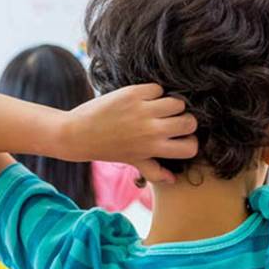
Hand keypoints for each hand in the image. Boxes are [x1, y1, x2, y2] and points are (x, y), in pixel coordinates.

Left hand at [59, 84, 197, 182]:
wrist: (77, 133)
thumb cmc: (106, 148)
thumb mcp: (132, 162)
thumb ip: (154, 171)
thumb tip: (173, 179)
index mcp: (153, 149)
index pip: (190, 147)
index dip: (189, 141)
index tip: (181, 137)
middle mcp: (151, 130)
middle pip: (189, 122)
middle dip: (184, 120)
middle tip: (172, 120)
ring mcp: (143, 110)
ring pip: (177, 102)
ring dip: (171, 104)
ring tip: (159, 107)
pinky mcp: (133, 93)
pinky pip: (158, 89)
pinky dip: (154, 92)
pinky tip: (144, 98)